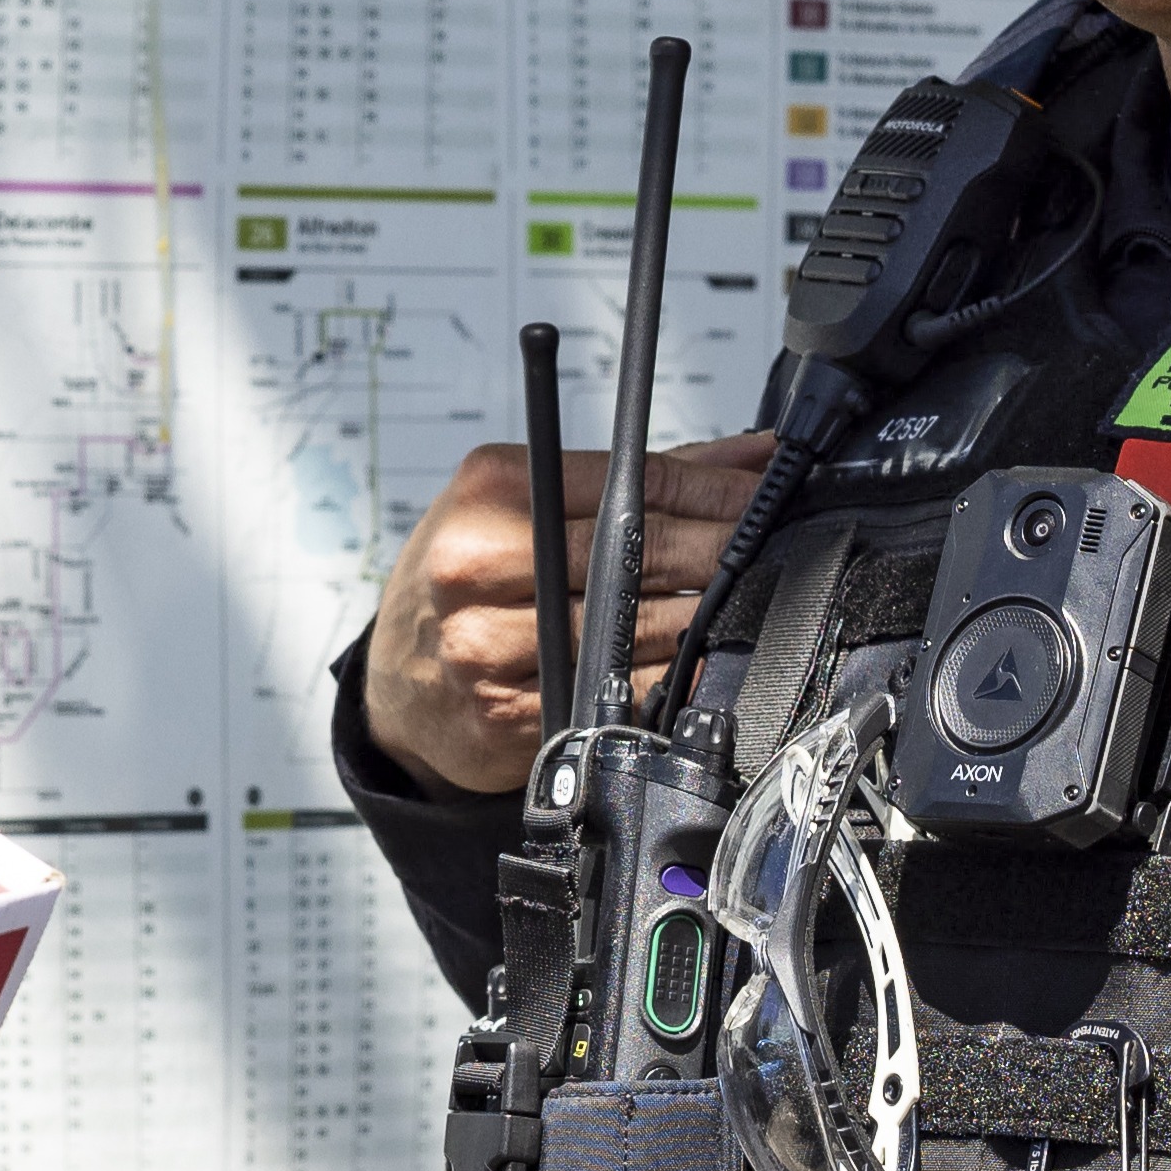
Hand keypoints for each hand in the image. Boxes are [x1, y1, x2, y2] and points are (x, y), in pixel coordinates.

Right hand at [359, 431, 771, 797]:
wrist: (401, 681)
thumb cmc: (468, 582)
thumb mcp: (523, 507)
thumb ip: (635, 481)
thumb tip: (747, 457)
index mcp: (488, 493)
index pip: (626, 485)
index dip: (710, 491)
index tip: (760, 493)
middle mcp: (476, 566)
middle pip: (636, 554)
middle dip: (719, 549)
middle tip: (768, 546)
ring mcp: (487, 646)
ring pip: (635, 629)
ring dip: (703, 616)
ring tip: (739, 600)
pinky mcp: (508, 714)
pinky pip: (619, 692)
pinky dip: (669, 675)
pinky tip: (690, 659)